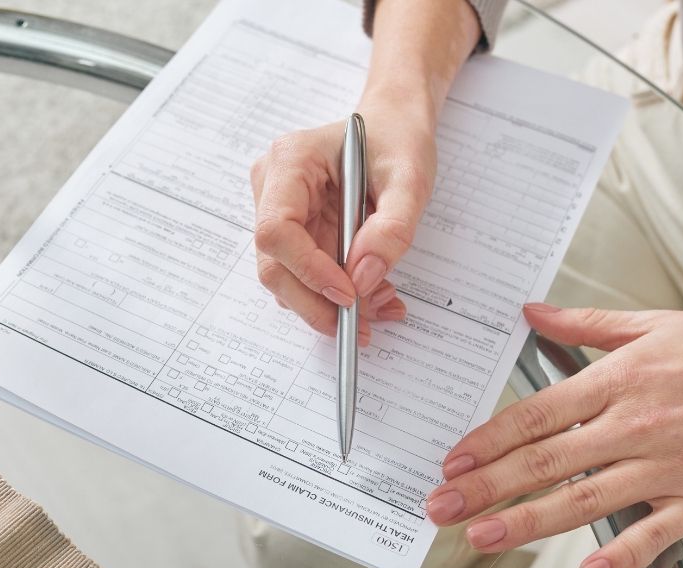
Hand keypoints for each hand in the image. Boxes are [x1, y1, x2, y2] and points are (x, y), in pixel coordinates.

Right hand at [250, 100, 436, 343]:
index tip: (349, 294)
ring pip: (287, 278)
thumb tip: (363, 278)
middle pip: (274, 264)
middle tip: (361, 325)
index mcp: (290, 161)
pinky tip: (372, 293)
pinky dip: (335, 295)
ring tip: (381, 304)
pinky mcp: (293, 233)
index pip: (276, 230)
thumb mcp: (410, 178)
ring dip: (329, 304)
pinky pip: (305, 276)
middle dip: (316, 302)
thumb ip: (392, 228)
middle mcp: (272, 187)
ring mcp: (277, 212)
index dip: (308, 270)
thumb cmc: (397, 140)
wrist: (392, 127)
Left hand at [427, 304, 682, 567]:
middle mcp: (636, 424)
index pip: (535, 414)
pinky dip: (621, 553)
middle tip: (443, 505)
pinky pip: (654, 532)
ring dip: (527, 521)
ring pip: (583, 499)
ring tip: (483, 535)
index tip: (455, 459)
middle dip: (485, 485)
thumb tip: (532, 312)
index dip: (488, 439)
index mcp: (619, 380)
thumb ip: (583, 324)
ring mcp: (668, 465)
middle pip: (545, 461)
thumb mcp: (652, 323)